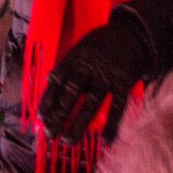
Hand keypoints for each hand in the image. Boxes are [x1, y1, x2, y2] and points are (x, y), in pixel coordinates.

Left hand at [39, 20, 155, 144]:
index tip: (41, 117)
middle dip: (59, 116)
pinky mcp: (124, 83)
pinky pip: (118, 107)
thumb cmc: (101, 43)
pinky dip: (112, 125)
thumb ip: (67, 64)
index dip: (48, 99)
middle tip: (50, 134)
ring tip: (68, 141)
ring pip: (91, 105)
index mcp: (75, 59)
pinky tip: (105, 140)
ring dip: (78, 124)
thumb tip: (49, 82)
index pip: (56, 81)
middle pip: (71, 95)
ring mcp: (107, 77)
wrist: (131, 32)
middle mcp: (88, 69)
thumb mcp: (80, 47)